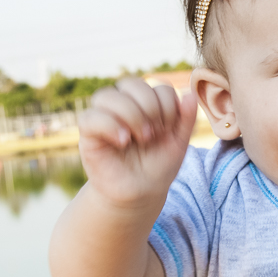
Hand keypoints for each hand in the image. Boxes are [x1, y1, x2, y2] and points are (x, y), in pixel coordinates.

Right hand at [77, 77, 197, 207]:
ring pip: (106, 95)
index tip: (168, 130)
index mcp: (146, 104)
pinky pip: (89, 117)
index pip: (156, 86)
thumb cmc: (158, 166)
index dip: (167, 104)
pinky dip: (109, 125)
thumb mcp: (178, 143)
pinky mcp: (88, 135)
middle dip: (149, 106)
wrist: (141, 193)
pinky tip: (123, 141)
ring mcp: (103, 118)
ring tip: (141, 138)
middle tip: (155, 133)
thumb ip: (186, 119)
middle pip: (130, 83)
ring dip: (130, 114)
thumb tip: (189, 94)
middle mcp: (122, 106)